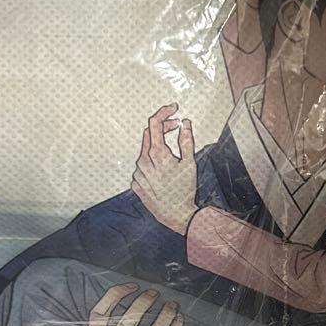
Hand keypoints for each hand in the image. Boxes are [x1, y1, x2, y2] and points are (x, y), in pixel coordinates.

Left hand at [132, 103, 197, 234]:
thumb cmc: (184, 191)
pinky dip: (152, 162)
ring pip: (145, 151)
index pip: (155, 123)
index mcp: (157, 154)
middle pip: (149, 134)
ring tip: (172, 156)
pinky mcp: (136, 183)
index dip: (164, 112)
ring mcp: (138, 173)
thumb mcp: (190, 163)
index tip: (173, 109)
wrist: (176, 215)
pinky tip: (163, 171)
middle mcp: (143, 162)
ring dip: (157, 146)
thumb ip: (186, 140)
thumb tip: (184, 123)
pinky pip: (142, 166)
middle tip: (176, 127)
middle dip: (163, 127)